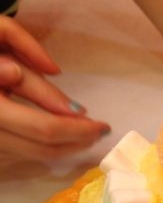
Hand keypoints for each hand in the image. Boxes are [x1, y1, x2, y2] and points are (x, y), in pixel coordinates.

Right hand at [0, 16, 110, 161]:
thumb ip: (24, 48)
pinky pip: (19, 151)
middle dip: (77, 142)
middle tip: (100, 133)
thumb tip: (56, 71)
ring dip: (64, 148)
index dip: (79, 129)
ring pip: (32, 155)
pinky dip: (44, 146)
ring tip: (86, 135)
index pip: (46, 127)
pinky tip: (61, 136)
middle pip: (42, 146)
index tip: (102, 125)